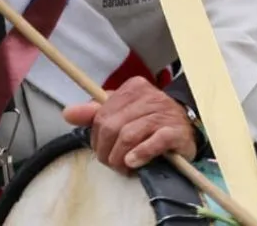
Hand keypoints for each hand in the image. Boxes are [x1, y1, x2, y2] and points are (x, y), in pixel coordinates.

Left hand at [63, 77, 196, 171]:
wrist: (188, 127)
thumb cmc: (151, 121)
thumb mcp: (122, 113)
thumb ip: (95, 113)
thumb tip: (68, 113)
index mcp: (133, 89)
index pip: (102, 114)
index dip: (96, 137)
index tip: (101, 148)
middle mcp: (149, 97)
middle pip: (113, 126)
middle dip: (106, 150)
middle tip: (111, 163)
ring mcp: (163, 113)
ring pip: (128, 135)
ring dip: (120, 157)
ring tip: (123, 166)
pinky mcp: (176, 131)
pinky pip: (153, 142)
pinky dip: (140, 154)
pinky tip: (134, 163)